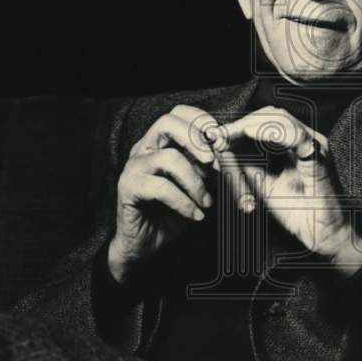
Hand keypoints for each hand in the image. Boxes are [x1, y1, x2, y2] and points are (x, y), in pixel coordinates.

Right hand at [108, 105, 219, 284]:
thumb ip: (211, 168)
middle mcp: (144, 148)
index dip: (202, 121)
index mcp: (161, 141)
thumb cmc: (174, 213)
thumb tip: (233, 154)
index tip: (223, 142)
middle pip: (167, 122)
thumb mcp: (201, 186)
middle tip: (215, 161)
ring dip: (195, 181)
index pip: (179, 113)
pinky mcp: (128, 188)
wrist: (147, 247)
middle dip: (196, 139)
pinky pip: (161, 187)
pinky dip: (184, 202)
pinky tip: (196, 215)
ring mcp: (134, 167)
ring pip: (169, 158)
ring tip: (207, 201)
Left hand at [217, 107, 361, 275]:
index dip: (239, 126)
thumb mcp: (265, 185)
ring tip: (228, 135)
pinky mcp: (319, 158)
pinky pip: (295, 137)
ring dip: (249, 125)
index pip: (266, 121)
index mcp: (298, 144)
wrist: (325, 236)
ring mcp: (315, 145)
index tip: (215, 136)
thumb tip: (223, 152)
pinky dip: (269, 132)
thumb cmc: (301, 213)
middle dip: (241, 123)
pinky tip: (249, 134)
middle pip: (271, 115)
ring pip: (281, 119)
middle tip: (217, 136)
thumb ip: (248, 167)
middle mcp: (308, 139)